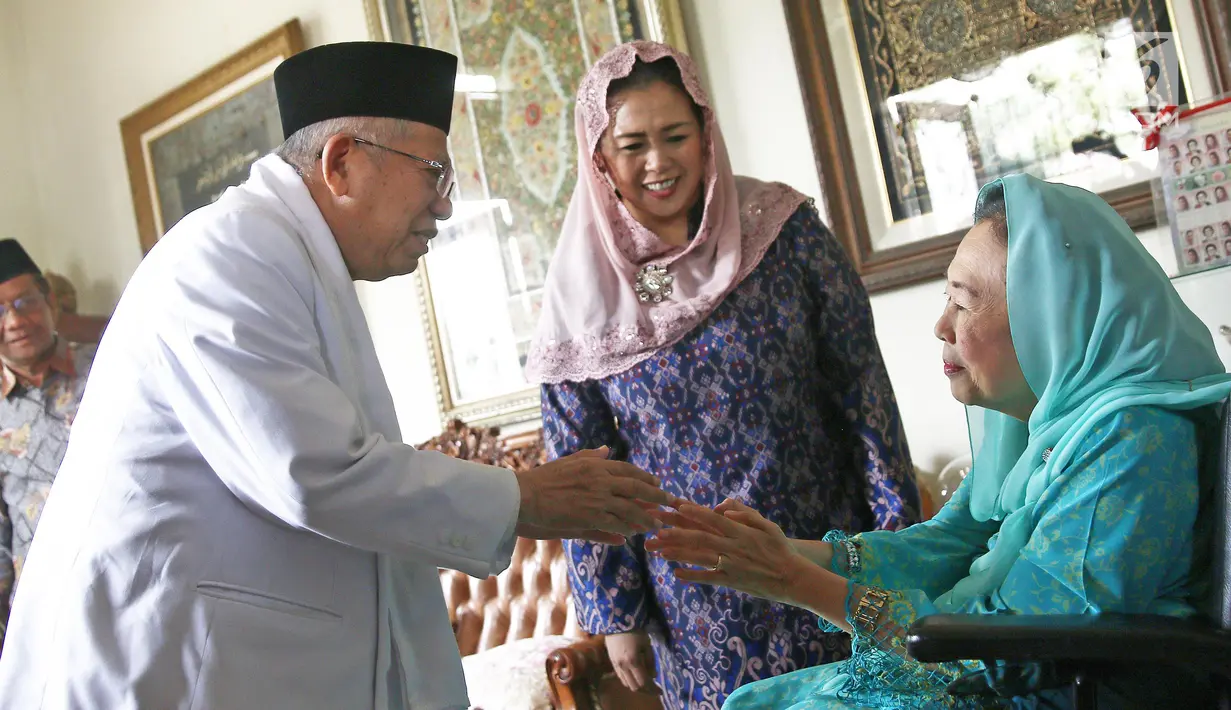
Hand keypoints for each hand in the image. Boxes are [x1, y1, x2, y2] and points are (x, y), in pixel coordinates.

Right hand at [515, 448, 681, 543]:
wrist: (524, 497)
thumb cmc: (542, 480)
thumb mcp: (569, 462)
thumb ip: (590, 457)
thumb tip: (606, 449)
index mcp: (595, 465)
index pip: (628, 470)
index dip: (645, 477)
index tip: (657, 482)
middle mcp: (600, 479)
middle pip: (636, 487)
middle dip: (656, 495)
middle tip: (670, 501)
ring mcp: (597, 498)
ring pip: (630, 508)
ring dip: (646, 516)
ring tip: (657, 523)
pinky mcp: (591, 516)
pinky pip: (616, 524)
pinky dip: (628, 529)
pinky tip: (635, 534)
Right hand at [605, 630, 655, 692]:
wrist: (616, 621)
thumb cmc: (635, 630)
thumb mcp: (647, 645)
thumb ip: (651, 661)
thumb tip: (653, 676)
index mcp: (634, 661)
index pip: (644, 682)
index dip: (653, 689)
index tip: (660, 690)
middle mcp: (623, 666)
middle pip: (634, 687)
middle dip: (645, 690)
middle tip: (653, 687)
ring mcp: (616, 665)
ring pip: (626, 683)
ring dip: (636, 686)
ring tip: (644, 681)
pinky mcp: (612, 662)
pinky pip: (620, 677)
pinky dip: (629, 680)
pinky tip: (634, 675)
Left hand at [645, 500, 812, 605]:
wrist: (792, 578)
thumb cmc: (780, 549)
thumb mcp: (768, 526)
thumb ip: (746, 514)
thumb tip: (724, 506)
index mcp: (741, 532)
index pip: (714, 519)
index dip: (695, 513)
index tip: (678, 506)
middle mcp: (733, 548)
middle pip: (701, 538)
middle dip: (678, 534)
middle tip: (657, 530)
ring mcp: (731, 566)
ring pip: (700, 558)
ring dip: (678, 554)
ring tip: (659, 551)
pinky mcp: (731, 581)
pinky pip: (708, 578)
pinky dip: (692, 576)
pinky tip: (676, 573)